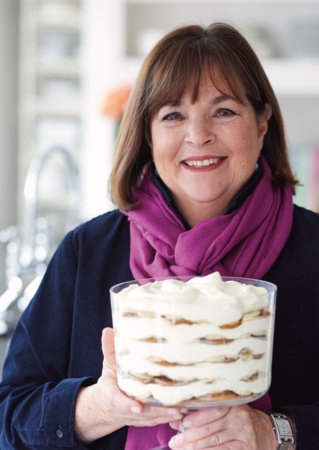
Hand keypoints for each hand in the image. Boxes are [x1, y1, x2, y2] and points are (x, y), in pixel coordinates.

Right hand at [75, 327, 182, 442]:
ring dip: (168, 416)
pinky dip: (170, 418)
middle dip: (159, 412)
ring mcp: (137, 417)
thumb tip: (108, 331)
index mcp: (114, 396)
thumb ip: (110, 350)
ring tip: (184, 409)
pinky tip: (186, 411)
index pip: (119, 402)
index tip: (137, 407)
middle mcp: (127, 410)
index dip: (128, 405)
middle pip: (143, 413)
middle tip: (175, 409)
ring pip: (154, 419)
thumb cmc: (111, 382)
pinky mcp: (146, 420)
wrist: (108, 406)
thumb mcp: (109, 365)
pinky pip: (159, 421)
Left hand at [167, 405, 278, 448]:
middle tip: (174, 442)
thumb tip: (176, 420)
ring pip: (215, 443)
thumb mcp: (228, 411)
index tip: (183, 423)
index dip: (198, 417)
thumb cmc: (241, 419)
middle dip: (190, 437)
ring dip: (195, 448)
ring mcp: (245, 435)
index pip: (214, 410)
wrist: (269, 432)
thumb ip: (203, 414)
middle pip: (211, 429)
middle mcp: (240, 419)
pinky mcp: (247, 448)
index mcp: (234, 405)